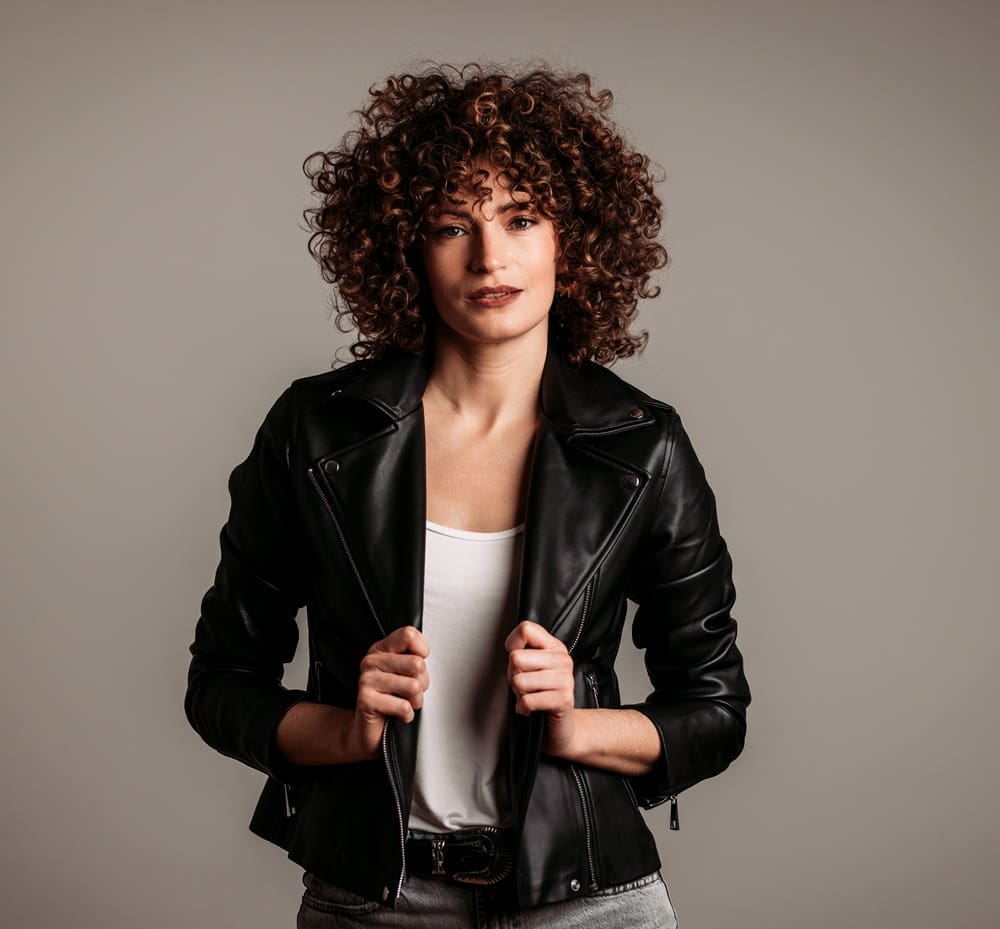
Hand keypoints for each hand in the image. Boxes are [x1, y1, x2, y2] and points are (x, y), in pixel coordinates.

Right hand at [349, 625, 429, 759]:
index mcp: (382, 649)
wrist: (369, 731)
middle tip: (410, 691)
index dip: (422, 651)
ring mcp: (367, 679)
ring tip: (404, 703)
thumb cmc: (392, 700)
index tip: (418, 666)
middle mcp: (371, 661)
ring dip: (415, 701)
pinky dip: (406, 715)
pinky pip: (404, 706)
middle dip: (422, 683)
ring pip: (413, 686)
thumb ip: (415, 657)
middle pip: (417, 663)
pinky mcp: (366, 700)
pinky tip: (397, 715)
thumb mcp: (406, 673)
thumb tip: (423, 654)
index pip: (409, 634)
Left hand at [505, 621, 576, 757]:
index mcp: (554, 647)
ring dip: (519, 694)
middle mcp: (562, 660)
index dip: (512, 644)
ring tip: (530, 696)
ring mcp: (565, 679)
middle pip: (516, 657)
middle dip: (513, 676)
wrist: (562, 728)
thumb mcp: (532, 668)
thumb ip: (523, 651)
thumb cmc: (541, 695)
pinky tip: (532, 709)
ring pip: (519, 681)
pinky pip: (528, 700)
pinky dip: (524, 708)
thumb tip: (511, 646)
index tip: (517, 659)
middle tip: (525, 685)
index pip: (526, 628)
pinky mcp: (563, 699)